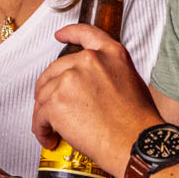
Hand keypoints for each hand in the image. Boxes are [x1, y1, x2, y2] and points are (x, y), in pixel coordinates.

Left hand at [31, 24, 156, 172]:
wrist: (135, 144)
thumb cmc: (138, 122)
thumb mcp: (132, 83)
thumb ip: (109, 74)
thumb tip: (93, 86)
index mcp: (110, 55)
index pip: (86, 34)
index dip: (70, 33)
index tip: (60, 35)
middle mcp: (88, 62)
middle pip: (55, 71)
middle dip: (51, 91)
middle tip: (55, 109)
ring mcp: (70, 80)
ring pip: (44, 95)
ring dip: (45, 114)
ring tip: (54, 130)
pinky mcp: (56, 102)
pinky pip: (39, 116)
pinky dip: (41, 129)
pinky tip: (50, 137)